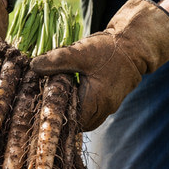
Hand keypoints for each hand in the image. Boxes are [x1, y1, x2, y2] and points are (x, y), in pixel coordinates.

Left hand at [30, 0, 168, 130]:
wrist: (135, 44)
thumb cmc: (108, 49)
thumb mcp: (79, 52)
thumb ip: (55, 61)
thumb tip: (32, 67)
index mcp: (96, 102)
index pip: (71, 122)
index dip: (57, 115)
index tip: (43, 104)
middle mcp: (104, 109)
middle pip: (79, 123)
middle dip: (65, 114)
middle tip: (50, 100)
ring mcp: (109, 106)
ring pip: (86, 118)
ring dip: (74, 109)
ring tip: (61, 94)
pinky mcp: (111, 100)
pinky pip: (93, 110)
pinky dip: (82, 104)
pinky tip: (73, 89)